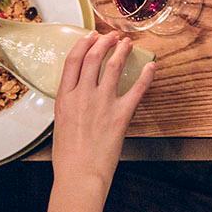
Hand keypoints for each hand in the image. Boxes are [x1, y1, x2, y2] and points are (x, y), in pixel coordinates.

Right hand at [52, 32, 154, 194]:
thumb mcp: (60, 124)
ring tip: (127, 43)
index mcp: (64, 98)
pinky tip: (151, 66)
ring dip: (122, 51)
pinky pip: (137, 89)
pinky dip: (146, 76)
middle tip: (112, 36)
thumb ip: (70, 105)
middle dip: (104, 42)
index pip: (72, 61)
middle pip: (93, 58)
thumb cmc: (68, 156)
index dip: (82, 44)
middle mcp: (82, 95)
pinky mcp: (120, 114)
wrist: (79, 175)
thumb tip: (78, 94)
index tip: (90, 36)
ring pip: (114, 67)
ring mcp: (102, 103)